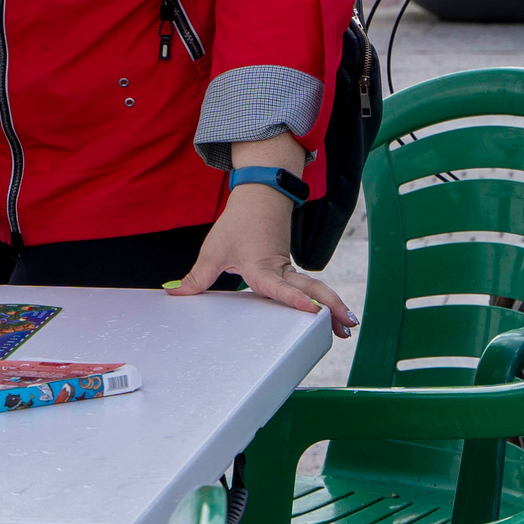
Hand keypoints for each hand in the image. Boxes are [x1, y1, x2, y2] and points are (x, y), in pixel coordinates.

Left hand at [173, 136, 355, 335]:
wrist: (259, 197)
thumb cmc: (238, 223)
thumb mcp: (213, 250)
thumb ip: (197, 276)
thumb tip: (175, 293)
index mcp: (261, 267)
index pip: (280, 287)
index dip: (295, 300)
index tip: (312, 310)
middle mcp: (279, 270)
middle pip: (311, 289)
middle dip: (330, 308)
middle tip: (347, 326)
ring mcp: (288, 270)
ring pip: (315, 288)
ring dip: (333, 306)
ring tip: (348, 327)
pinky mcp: (290, 270)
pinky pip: (309, 287)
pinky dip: (323, 300)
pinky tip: (332, 316)